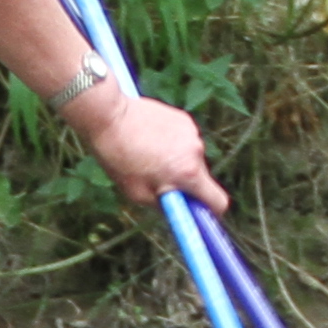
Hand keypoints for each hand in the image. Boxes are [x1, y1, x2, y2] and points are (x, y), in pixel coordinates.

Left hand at [73, 86, 227, 213]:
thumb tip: (178, 209)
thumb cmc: (119, 158)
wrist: (109, 116)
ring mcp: (192, 132)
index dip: (210, 211)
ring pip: (191, 158)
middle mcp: (197, 151)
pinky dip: (172, 144)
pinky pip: (184, 141)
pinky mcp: (184, 119)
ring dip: (177, 162)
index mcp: (189, 173)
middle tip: (158, 180)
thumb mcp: (137, 194)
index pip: (218, 201)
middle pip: (202, 178)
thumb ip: (164, 205)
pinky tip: (150, 139)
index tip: (198, 212)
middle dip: (185, 183)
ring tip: (148, 156)